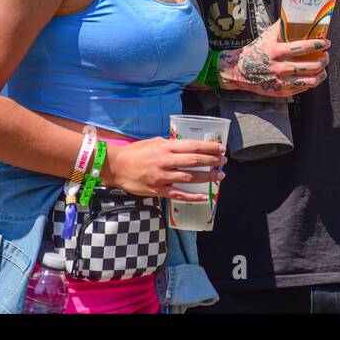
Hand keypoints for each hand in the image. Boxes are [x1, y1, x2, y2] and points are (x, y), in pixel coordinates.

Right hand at [104, 137, 226, 201]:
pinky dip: (193, 197)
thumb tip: (187, 147)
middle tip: (224, 161)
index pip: (192, 146)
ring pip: (189, 178)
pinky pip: (178, 194)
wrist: (116, 166)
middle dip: (212, 161)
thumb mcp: (154, 142)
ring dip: (207, 177)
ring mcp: (162, 177)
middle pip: (194, 160)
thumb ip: (170, 145)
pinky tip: (205, 197)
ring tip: (220, 176)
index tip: (221, 148)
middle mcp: (165, 161)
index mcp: (165, 147)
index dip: (209, 147)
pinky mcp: (158, 190)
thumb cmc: (135, 152)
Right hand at [217, 19, 329, 96]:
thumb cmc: (256, 50)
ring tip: (322, 68)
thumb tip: (295, 13)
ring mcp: (282, 81)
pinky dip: (311, 81)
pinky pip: (303, 87)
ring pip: (311, 80)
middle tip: (326, 55)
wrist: (239, 71)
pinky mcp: (282, 91)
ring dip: (321, 73)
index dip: (319, 45)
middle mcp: (281, 67)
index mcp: (278, 51)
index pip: (305, 47)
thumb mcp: (267, 36)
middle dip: (324, 59)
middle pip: (312, 65)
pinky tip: (312, 76)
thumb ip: (281, 26)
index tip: (327, 43)